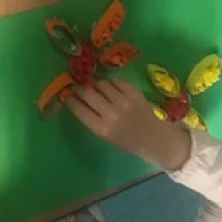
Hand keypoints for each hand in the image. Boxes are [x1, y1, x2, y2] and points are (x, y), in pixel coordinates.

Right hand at [64, 79, 190, 171]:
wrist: (154, 138)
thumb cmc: (128, 141)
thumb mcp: (107, 136)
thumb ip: (93, 118)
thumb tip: (78, 99)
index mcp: (103, 129)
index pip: (79, 109)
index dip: (71, 100)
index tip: (67, 95)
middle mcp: (111, 114)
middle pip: (87, 92)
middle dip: (80, 89)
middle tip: (79, 88)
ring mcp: (123, 101)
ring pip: (101, 84)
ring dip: (97, 86)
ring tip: (100, 91)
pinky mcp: (133, 92)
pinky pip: (115, 81)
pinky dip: (112, 84)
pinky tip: (114, 90)